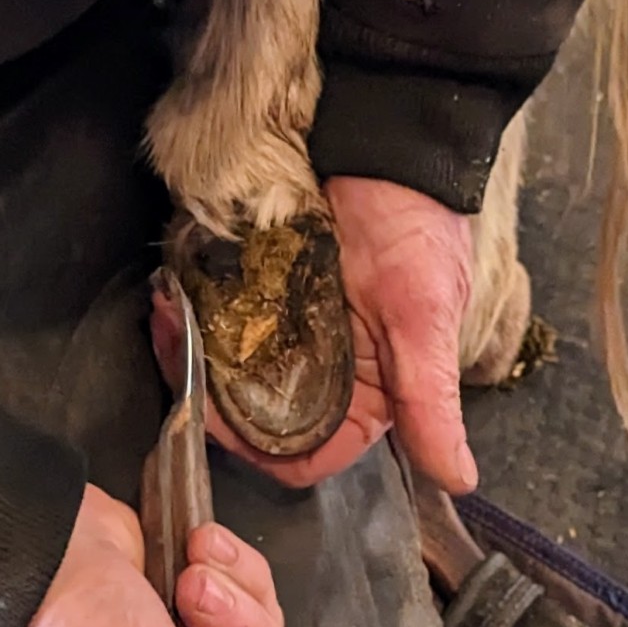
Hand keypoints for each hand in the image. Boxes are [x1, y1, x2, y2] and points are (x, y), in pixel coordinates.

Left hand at [159, 177, 477, 492]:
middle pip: (252, 420)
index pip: (304, 459)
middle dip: (208, 397)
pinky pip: (218, 322)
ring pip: (226, 374)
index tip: (217, 422)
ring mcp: (289, 337)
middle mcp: (325, 378)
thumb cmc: (418, 231)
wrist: (389, 146)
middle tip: (176, 348)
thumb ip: (431, 402)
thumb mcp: (425, 320)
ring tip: (168, 314)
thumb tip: (459, 480)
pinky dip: (193, 313)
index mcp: (368, 399)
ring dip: (191, 351)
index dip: (259, 454)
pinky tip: (175, 293)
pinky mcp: (263, 298)